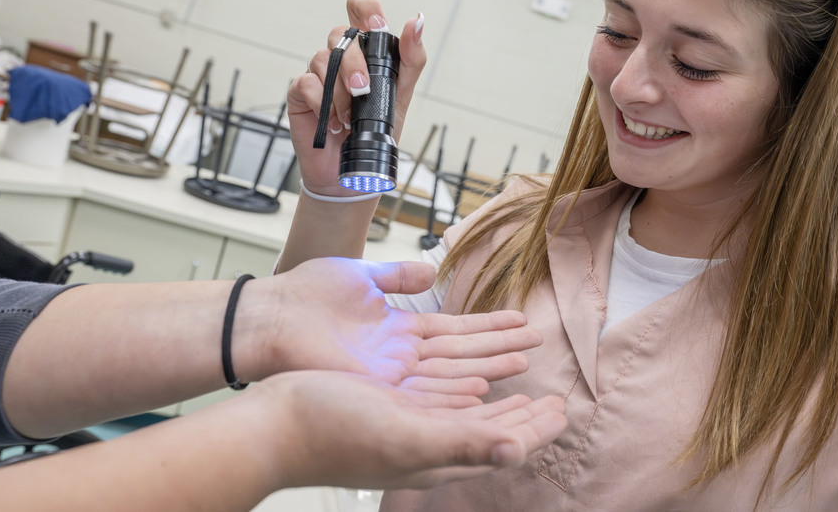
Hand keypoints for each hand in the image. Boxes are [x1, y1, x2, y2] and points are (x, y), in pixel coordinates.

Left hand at [240, 258, 540, 398]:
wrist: (268, 316)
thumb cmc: (306, 294)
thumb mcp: (362, 276)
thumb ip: (398, 276)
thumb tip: (431, 270)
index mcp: (399, 329)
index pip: (456, 329)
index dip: (489, 325)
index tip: (520, 320)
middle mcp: (402, 355)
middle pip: (462, 353)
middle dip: (500, 347)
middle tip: (537, 343)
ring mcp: (391, 373)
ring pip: (450, 373)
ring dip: (487, 368)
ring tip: (523, 364)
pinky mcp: (375, 387)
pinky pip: (423, 392)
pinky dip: (453, 391)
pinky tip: (484, 390)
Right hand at [255, 370, 567, 490]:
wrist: (273, 425)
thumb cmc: (334, 431)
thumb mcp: (406, 433)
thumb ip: (464, 441)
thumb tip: (520, 449)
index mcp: (439, 455)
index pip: (504, 443)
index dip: (537, 427)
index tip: (564, 407)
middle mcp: (426, 444)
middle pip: (491, 430)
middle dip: (525, 416)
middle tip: (554, 399)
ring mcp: (404, 427)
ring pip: (467, 412)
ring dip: (498, 398)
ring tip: (521, 387)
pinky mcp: (385, 410)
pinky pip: (438, 399)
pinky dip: (462, 389)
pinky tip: (461, 382)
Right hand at [288, 0, 426, 195]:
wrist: (355, 170)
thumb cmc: (377, 130)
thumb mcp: (402, 94)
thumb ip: (411, 58)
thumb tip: (417, 21)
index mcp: (366, 50)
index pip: (360, 8)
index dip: (366, 9)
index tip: (376, 27)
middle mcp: (340, 56)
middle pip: (341, 34)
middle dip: (355, 63)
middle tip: (363, 90)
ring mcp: (318, 73)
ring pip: (323, 59)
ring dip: (340, 91)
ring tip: (351, 117)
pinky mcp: (301, 93)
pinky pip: (306, 83)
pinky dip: (323, 103)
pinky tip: (333, 122)